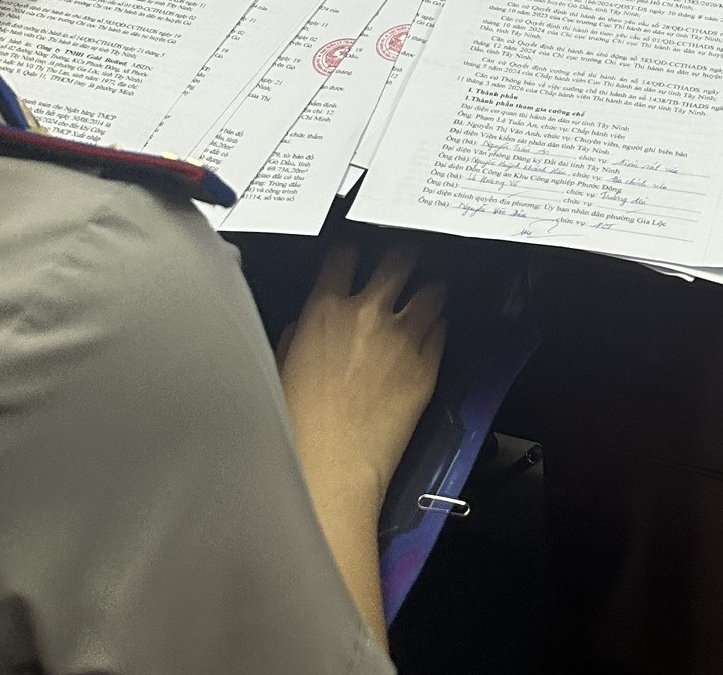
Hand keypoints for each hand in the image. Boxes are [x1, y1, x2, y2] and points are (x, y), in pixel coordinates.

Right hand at [278, 240, 446, 511]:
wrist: (330, 470)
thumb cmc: (297, 427)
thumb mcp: (281, 368)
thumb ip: (298, 336)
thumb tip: (305, 326)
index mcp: (325, 310)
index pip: (344, 256)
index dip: (351, 253)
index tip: (356, 256)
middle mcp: (367, 314)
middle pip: (398, 260)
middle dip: (404, 255)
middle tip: (406, 258)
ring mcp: (402, 338)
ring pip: (431, 291)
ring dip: (430, 290)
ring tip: (430, 291)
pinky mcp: (427, 366)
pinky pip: (441, 331)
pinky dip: (437, 327)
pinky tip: (432, 331)